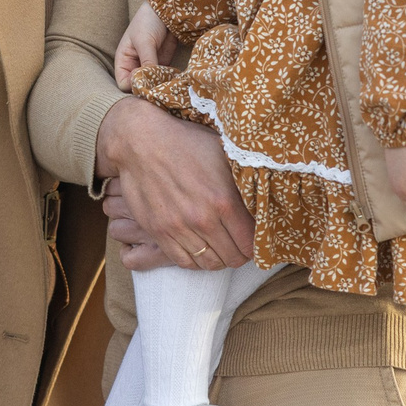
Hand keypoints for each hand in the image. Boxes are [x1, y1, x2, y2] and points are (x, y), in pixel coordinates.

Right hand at [94, 96, 252, 271]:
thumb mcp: (223, 153)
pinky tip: (200, 250)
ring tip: (220, 248)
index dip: (257, 244)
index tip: (255, 240)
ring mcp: (179, 228)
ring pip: (210, 264)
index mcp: (224, 199)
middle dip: (241, 254)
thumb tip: (264, 195)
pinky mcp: (158, 231)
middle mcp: (203, 219)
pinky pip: (183, 261)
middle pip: (233, 257)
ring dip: (219, 259)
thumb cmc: (185, 142)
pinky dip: (196, 261)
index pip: (251, 242)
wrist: (140, 142)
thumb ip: (243, 179)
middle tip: (239, 245)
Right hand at [114, 2, 175, 87]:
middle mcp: (135, 66)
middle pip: (138, 86)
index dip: (133, 85)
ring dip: (159, 85)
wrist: (165, 11)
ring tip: (168, 82)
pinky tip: (174, 78)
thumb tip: (148, 81)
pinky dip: (168, 80)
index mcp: (124, 61)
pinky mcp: (163, 65)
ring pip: (152, 84)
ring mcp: (149, 67)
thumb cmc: (147, 22)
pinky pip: (163, 78)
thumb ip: (147, 61)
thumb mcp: (144, 41)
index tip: (145, 80)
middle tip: (159, 86)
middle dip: (147, 88)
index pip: (124, 83)